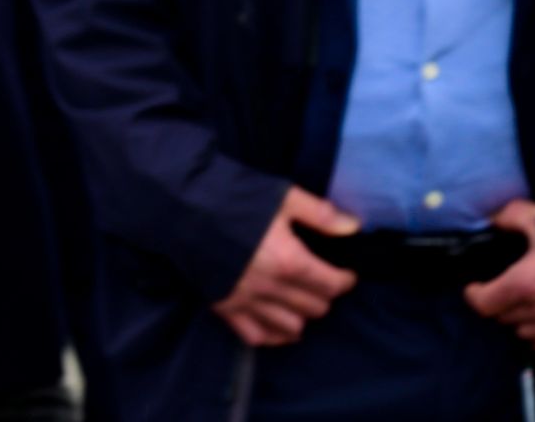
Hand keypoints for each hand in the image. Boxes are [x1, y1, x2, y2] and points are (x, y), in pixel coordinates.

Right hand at [212, 187, 359, 346]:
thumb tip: (353, 227)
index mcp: (290, 261)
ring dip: (300, 315)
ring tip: (298, 300)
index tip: (345, 273)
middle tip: (320, 281)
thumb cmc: (234, 199)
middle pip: (315, 307)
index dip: (345, 279)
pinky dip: (271, 334)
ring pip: (291, 326)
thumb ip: (320, 214)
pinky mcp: (224, 307)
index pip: (332, 284)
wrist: (182, 208)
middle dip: (323, 295)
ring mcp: (247, 301)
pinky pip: (256, 336)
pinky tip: (276, 324)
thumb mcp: (282, 198)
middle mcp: (272, 288)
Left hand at [463, 200, 534, 363]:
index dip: (474, 296)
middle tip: (500, 291)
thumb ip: (510, 217)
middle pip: (504, 317)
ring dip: (519, 321)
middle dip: (497, 304)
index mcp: (522, 285)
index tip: (473, 288)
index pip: (484, 303)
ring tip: (522, 307)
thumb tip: (493, 219)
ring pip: (525, 333)